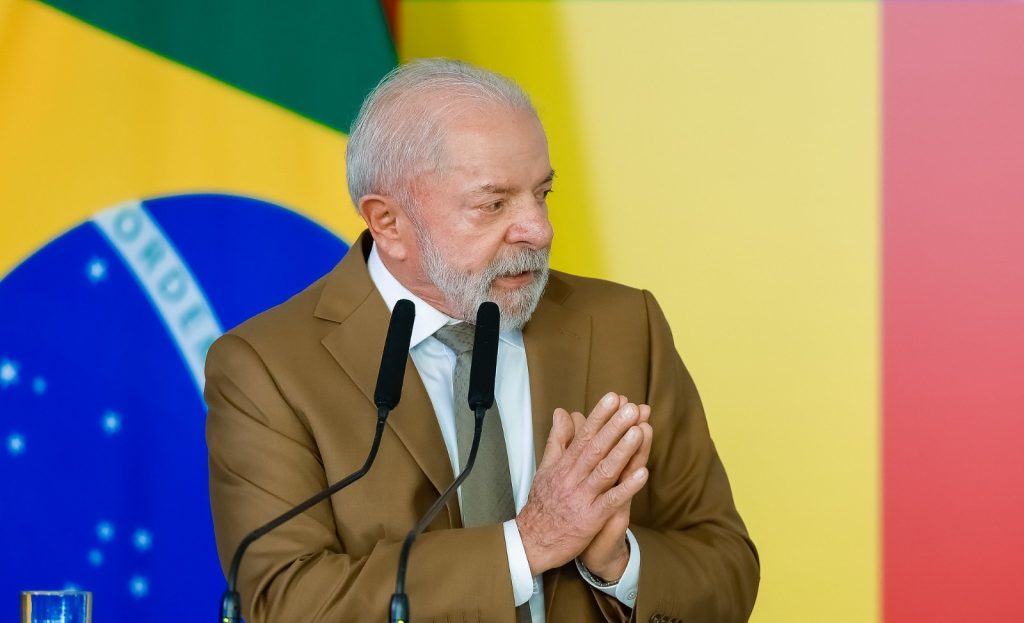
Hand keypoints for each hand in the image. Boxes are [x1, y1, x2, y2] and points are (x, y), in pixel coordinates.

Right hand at [517, 392, 648, 575]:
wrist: (533, 541)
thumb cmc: (543, 503)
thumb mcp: (546, 467)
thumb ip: (558, 439)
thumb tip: (561, 412)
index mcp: (565, 464)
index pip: (584, 435)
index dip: (600, 416)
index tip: (614, 398)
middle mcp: (573, 477)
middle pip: (596, 448)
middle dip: (615, 427)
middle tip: (632, 408)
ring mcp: (582, 497)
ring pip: (605, 470)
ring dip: (623, 451)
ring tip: (639, 432)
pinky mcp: (591, 518)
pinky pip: (611, 501)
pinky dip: (627, 487)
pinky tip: (642, 474)